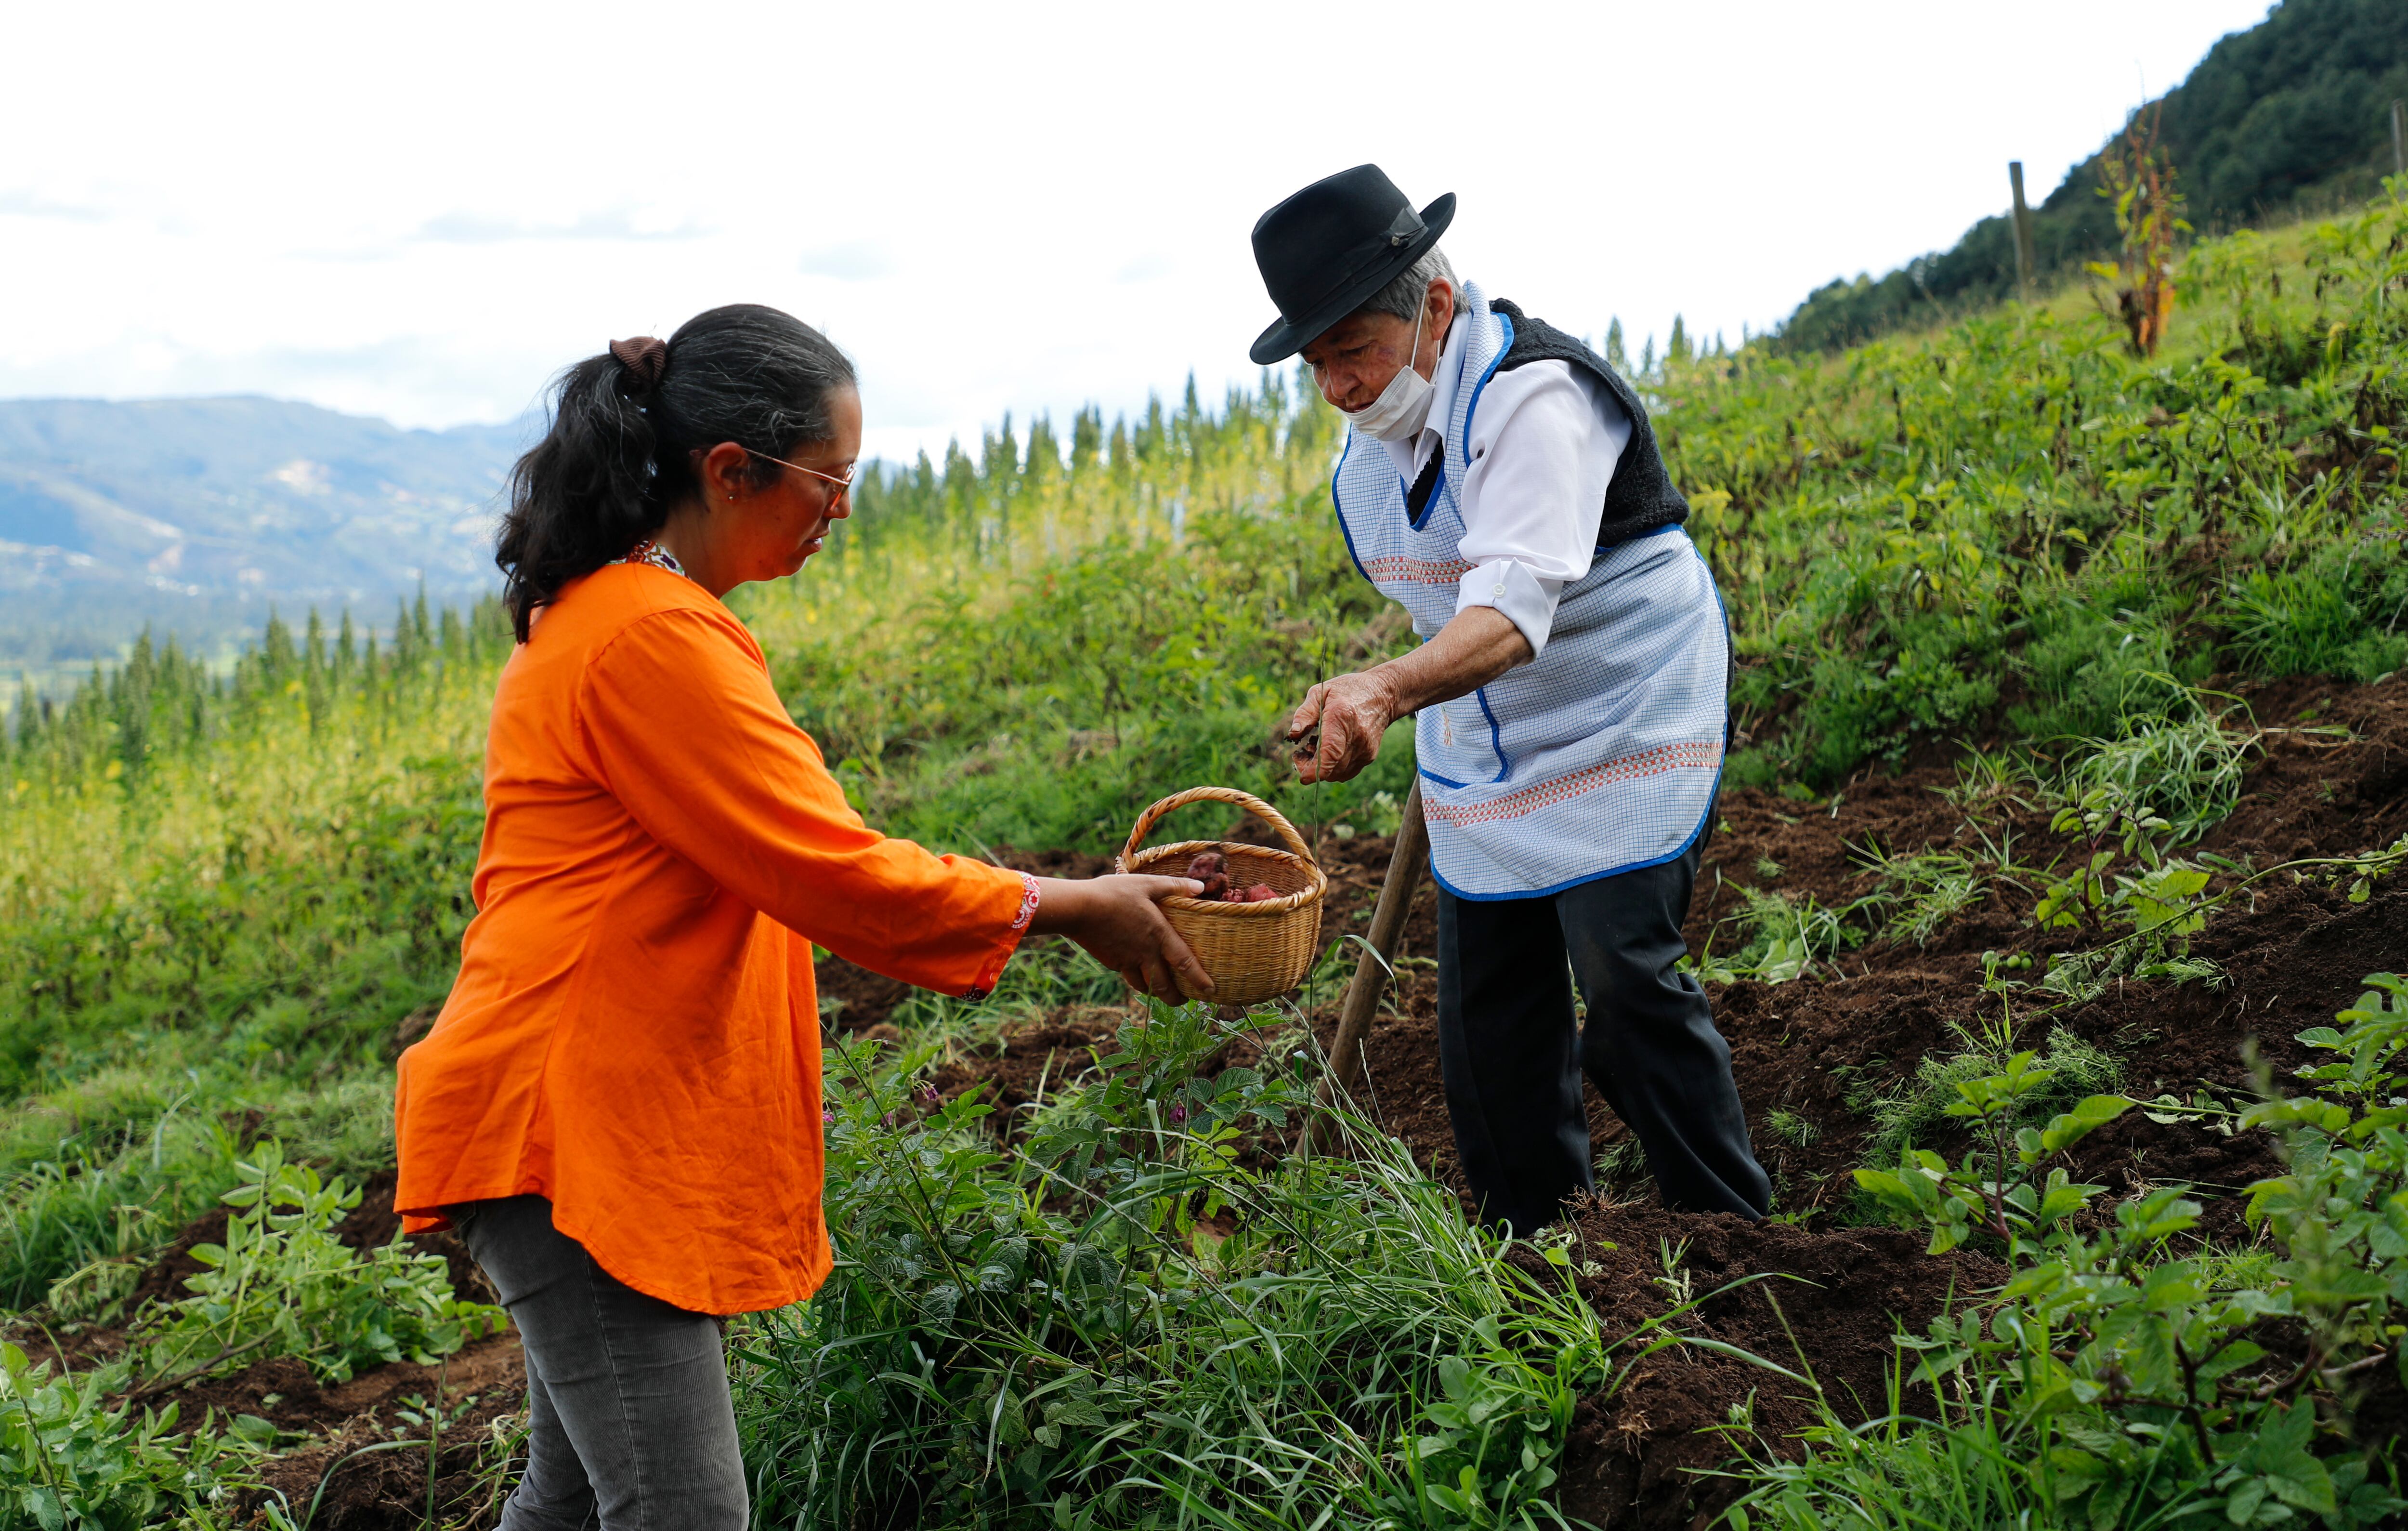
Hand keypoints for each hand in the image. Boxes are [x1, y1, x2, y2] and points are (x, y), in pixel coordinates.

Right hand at [1028, 875, 1213, 1001]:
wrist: (1078, 909)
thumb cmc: (1114, 893)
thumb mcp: (1146, 884)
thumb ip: (1174, 886)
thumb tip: (1200, 887)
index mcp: (1159, 935)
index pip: (1185, 963)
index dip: (1199, 980)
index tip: (1210, 992)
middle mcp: (1145, 953)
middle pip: (1164, 986)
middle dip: (1176, 998)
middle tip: (1184, 1002)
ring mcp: (1127, 961)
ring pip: (1145, 986)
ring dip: (1156, 993)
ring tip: (1161, 993)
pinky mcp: (1111, 962)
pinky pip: (1127, 974)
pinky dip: (1135, 978)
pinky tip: (1136, 972)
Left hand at [1286, 670, 1398, 783]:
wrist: (1382, 695)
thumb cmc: (1347, 691)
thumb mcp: (1320, 692)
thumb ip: (1304, 714)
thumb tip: (1293, 734)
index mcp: (1341, 716)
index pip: (1330, 752)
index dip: (1315, 770)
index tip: (1303, 777)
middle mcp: (1357, 736)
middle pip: (1332, 767)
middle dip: (1311, 767)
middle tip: (1301, 753)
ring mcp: (1366, 748)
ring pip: (1338, 773)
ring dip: (1323, 768)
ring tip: (1316, 747)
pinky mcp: (1370, 756)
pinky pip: (1347, 772)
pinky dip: (1334, 768)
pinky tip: (1330, 752)